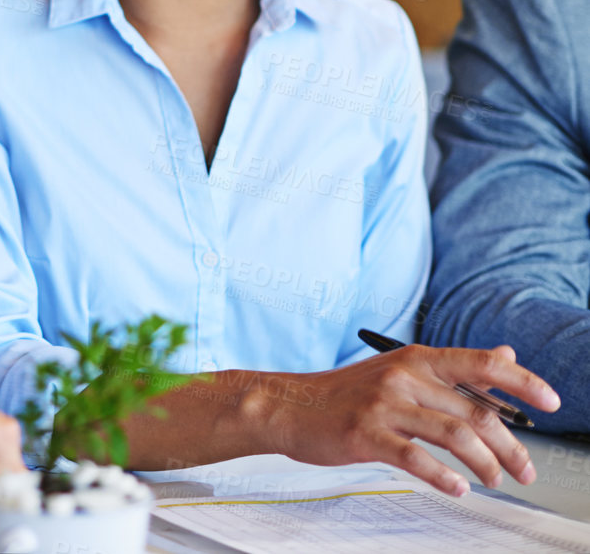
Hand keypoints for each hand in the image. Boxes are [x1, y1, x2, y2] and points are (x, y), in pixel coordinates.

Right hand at [265, 344, 559, 495]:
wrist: (288, 406)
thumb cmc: (345, 393)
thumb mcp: (400, 370)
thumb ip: (454, 367)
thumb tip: (505, 353)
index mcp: (416, 359)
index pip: (480, 364)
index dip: (522, 381)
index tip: (553, 401)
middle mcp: (404, 376)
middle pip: (476, 411)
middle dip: (511, 446)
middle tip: (525, 470)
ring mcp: (384, 404)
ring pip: (455, 434)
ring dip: (486, 464)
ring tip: (494, 482)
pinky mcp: (366, 433)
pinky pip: (416, 458)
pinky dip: (444, 477)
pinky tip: (457, 488)